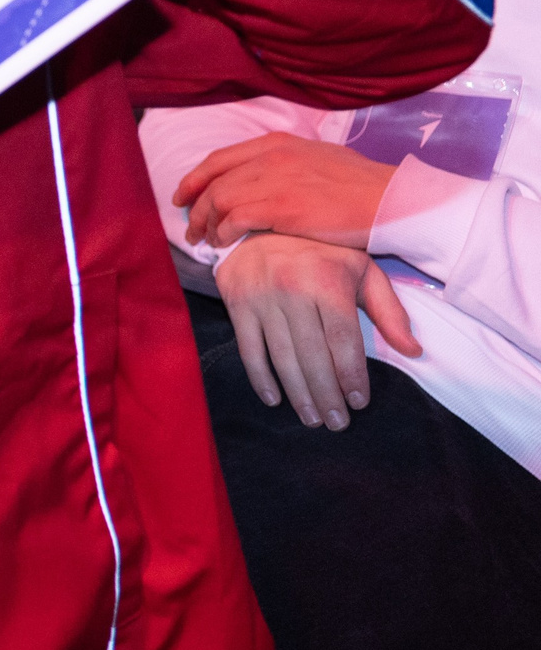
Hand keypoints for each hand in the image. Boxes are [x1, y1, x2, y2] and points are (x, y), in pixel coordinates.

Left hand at [175, 129, 397, 249]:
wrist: (391, 199)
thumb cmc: (361, 185)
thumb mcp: (317, 158)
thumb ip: (286, 162)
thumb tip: (263, 177)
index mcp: (277, 142)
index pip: (219, 159)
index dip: (194, 178)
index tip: (183, 196)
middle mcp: (270, 156)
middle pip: (213, 181)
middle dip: (194, 207)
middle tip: (189, 229)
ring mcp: (274, 180)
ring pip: (218, 201)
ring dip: (205, 224)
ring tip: (204, 242)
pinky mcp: (281, 208)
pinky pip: (234, 220)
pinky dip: (223, 233)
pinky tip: (224, 244)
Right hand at [214, 232, 420, 426]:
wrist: (259, 227)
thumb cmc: (319, 253)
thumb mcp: (360, 270)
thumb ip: (389, 310)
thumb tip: (414, 351)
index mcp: (328, 280)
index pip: (343, 339)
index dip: (352, 375)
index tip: (360, 401)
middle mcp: (293, 289)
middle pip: (312, 355)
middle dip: (327, 395)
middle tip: (337, 423)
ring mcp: (261, 298)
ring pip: (282, 357)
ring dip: (298, 394)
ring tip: (313, 419)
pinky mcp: (237, 304)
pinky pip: (249, 349)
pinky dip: (260, 378)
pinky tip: (275, 399)